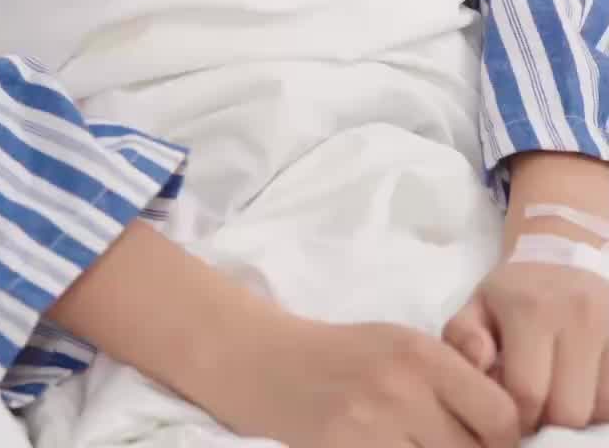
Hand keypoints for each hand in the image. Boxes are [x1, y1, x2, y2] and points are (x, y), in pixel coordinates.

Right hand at [209, 311, 520, 447]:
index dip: (504, 439)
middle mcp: (400, 389)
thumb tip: (512, 427)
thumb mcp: (404, 345)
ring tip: (416, 444)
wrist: (270, 364)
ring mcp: (370, 427)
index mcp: (421, 355)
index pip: (500, 417)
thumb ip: (456, 378)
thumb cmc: (349, 356)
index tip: (490, 439)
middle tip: (445, 440)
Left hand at [444, 253, 608, 433]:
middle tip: (539, 405)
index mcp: (530, 309)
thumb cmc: (514, 293)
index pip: (527, 394)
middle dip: (549, 419)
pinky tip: (582, 386)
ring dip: (579, 413)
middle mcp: (577, 313)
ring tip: (560, 392)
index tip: (513, 413)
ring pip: (600, 409)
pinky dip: (600, 402)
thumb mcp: (477, 306)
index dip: (518, 417)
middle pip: (568, 410)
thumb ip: (462, 337)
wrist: (559, 254)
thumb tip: (478, 361)